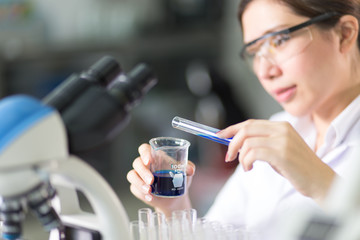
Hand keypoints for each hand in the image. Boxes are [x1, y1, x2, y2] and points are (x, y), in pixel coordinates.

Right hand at [126, 143, 195, 215]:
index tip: (149, 160)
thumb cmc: (178, 179)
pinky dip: (141, 193)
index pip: (144, 149)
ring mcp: (139, 176)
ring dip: (139, 183)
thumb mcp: (185, 172)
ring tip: (149, 191)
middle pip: (137, 163)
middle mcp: (145, 165)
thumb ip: (188, 168)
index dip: (144, 153)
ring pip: (132, 175)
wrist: (176, 198)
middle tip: (151, 180)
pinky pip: (134, 188)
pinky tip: (150, 197)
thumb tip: (190, 169)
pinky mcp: (137, 188)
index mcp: (154, 156)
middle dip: (143, 172)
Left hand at [217, 119, 335, 203]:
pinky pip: (253, 153)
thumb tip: (235, 143)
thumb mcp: (278, 149)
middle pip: (246, 129)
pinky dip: (246, 162)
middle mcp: (281, 129)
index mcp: (281, 126)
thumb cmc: (297, 167)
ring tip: (246, 166)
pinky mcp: (282, 153)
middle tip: (228, 157)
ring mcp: (282, 140)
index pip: (250, 123)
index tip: (220, 136)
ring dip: (241, 157)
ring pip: (247, 142)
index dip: (232, 128)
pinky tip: (250, 169)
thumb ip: (261, 143)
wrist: (320, 180)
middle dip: (232, 143)